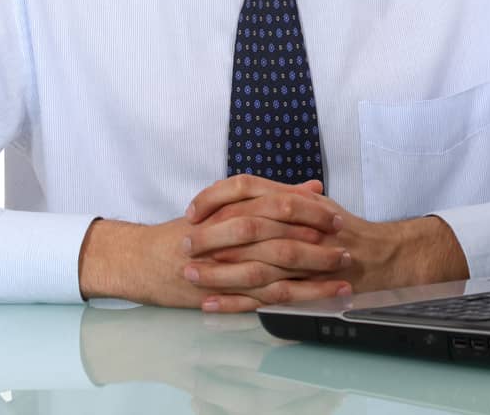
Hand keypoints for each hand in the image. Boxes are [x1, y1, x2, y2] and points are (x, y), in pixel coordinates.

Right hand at [78, 178, 349, 308]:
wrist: (142, 259)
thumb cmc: (188, 231)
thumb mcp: (225, 205)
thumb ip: (271, 195)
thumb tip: (312, 187)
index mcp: (232, 210)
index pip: (277, 207)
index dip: (310, 213)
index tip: (336, 218)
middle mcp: (228, 238)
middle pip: (281, 240)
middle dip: (317, 246)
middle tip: (346, 249)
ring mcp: (225, 268)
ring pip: (275, 273)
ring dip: (312, 277)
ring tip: (342, 278)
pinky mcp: (223, 295)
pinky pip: (262, 300)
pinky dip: (290, 301)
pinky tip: (316, 302)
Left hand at [185, 178, 469, 311]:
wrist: (384, 258)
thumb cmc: (345, 230)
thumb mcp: (312, 204)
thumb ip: (280, 195)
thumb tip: (241, 192)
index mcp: (297, 199)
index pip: (248, 187)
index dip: (215, 197)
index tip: (192, 210)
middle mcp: (300, 224)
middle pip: (246, 226)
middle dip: (209, 236)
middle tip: (182, 244)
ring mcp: (305, 258)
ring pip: (254, 264)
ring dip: (218, 271)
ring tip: (190, 275)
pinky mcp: (306, 289)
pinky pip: (266, 297)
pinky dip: (236, 302)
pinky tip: (211, 305)